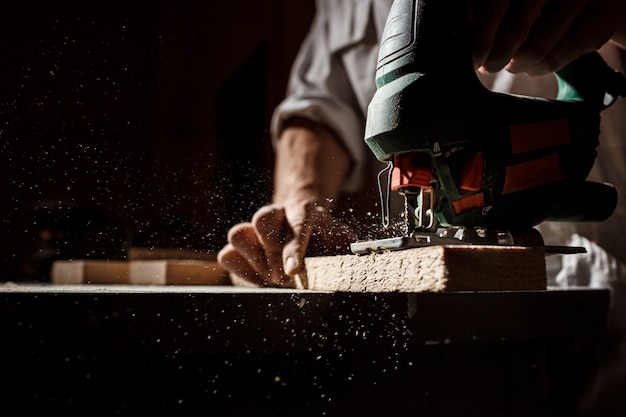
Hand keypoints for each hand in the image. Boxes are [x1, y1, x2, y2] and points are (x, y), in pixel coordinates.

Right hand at [217, 199, 355, 286]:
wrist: (300, 220)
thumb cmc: (322, 234)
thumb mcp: (339, 237)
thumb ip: (350, 246)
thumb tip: (365, 258)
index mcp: (302, 211)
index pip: (297, 223)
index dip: (293, 247)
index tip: (293, 271)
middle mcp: (275, 214)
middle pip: (262, 219)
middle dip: (272, 253)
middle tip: (284, 277)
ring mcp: (254, 228)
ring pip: (238, 233)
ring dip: (253, 260)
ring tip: (271, 277)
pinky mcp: (240, 245)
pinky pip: (227, 254)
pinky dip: (240, 269)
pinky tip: (258, 279)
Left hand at [469, 0, 625, 74]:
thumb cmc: (539, 1)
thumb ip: (487, 7)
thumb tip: (462, 27)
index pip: (494, 7)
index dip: (480, 36)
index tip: (474, 56)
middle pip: (513, 32)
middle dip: (495, 57)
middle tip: (488, 65)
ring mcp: (578, 0)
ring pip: (534, 50)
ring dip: (515, 65)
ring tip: (510, 65)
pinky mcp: (596, 23)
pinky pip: (555, 58)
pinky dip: (536, 69)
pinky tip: (530, 66)